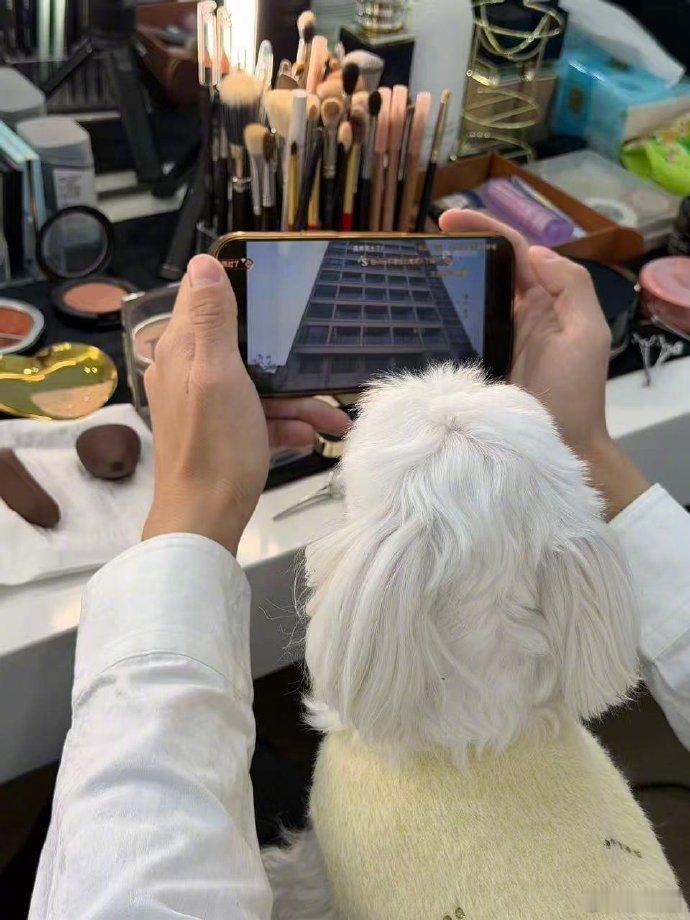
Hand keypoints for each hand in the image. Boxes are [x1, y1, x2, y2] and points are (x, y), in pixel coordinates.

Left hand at [143, 255, 351, 553]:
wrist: (205, 522)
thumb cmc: (215, 447)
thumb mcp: (218, 375)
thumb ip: (213, 320)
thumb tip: (203, 262)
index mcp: (181, 352)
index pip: (201, 300)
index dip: (237, 289)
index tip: (278, 287)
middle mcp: (187, 373)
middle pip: (241, 346)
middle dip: (285, 358)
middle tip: (322, 361)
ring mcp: (205, 405)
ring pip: (256, 385)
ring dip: (297, 400)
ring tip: (338, 418)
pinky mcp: (221, 433)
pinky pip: (256, 416)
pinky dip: (285, 423)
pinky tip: (314, 435)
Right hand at [439, 210, 648, 518]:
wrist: (560, 447)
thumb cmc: (575, 393)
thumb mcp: (585, 334)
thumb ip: (571, 287)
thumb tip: (533, 252)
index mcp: (544, 300)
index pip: (513, 251)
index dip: (483, 229)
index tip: (446, 219)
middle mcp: (515, 315)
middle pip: (483, 271)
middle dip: (454, 252)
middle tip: (416, 247)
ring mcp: (491, 340)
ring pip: (465, 301)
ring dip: (440, 285)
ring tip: (405, 275)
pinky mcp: (471, 367)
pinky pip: (452, 336)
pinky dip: (433, 323)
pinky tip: (409, 317)